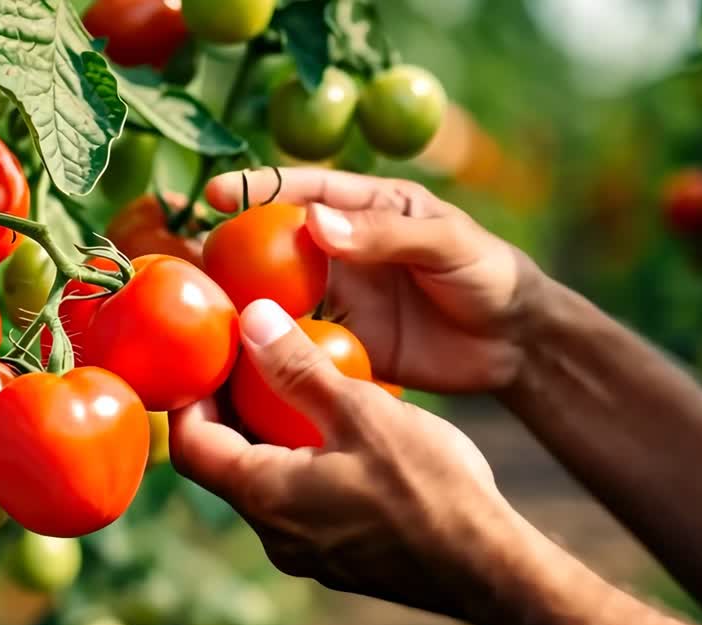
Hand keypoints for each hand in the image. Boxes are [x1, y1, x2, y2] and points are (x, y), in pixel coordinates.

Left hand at [170, 299, 520, 615]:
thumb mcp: (363, 412)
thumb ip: (300, 368)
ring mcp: (308, 553)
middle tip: (252, 359)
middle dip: (230, 410)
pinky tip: (341, 433)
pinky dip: (303, 464)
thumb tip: (253, 320)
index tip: (209, 358)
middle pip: (224, 464)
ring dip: (270, 436)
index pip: (191, 445)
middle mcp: (273, 534)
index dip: (189, 398)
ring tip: (298, 386)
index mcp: (265, 496)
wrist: (492, 569)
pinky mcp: (341, 560)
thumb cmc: (430, 488)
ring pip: (266, 485)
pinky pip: (302, 505)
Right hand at [205, 168, 546, 392]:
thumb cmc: (488, 274)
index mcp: (365, 209)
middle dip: (230, 249)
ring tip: (199, 310)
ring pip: (278, 294)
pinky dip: (269, 346)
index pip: (302, 191)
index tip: (214, 194)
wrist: (514, 342)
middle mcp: (342, 250)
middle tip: (188, 259)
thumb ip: (385, 234)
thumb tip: (315, 225)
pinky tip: (238, 357)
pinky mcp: (343, 341)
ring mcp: (339, 297)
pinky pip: (298, 341)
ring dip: (242, 300)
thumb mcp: (446, 243)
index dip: (257, 189)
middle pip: (274, 244)